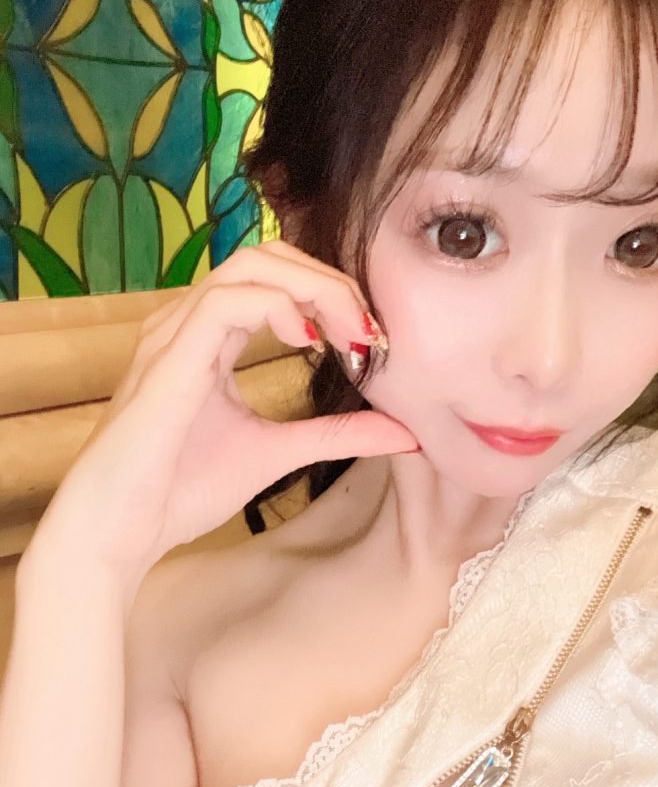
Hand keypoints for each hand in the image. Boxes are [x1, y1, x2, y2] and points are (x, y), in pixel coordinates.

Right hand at [27, 240, 417, 583]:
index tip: (371, 344)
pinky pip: (225, 301)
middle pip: (269, 256)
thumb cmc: (181, 490)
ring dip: (315, 290)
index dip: (333, 297)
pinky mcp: (169, 357)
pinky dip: (277, 307)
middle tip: (369, 333)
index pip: (277, 279)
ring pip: (251, 264)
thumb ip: (339, 435)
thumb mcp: (280, 452)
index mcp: (210, 337)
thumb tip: (406, 433)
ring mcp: (175, 333)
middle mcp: (190, 322)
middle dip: (332, 283)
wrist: (121, 530)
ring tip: (349, 336)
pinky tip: (308, 342)